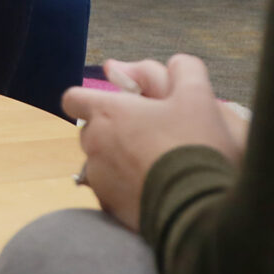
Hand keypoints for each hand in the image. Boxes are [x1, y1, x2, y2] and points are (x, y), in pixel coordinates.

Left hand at [61, 54, 242, 230]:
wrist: (199, 209)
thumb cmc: (194, 145)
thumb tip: (176, 64)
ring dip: (120, 161)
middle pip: (91, 131)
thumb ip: (184, 70)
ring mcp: (98, 179)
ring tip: (157, 165)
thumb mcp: (198, 96)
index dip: (92, 99)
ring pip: (101, 163)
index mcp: (107, 113)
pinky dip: (127, 189)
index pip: (74, 98)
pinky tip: (156, 190)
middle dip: (113, 131)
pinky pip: (111, 192)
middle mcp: (94, 145)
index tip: (118, 106)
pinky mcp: (109, 209)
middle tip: (150, 135)